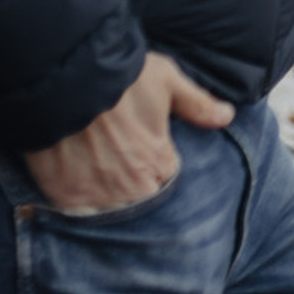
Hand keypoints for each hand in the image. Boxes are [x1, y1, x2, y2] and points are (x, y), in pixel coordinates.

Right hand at [24, 53, 230, 212]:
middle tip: (118, 161)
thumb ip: (197, 104)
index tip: (144, 149)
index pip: (165, 177)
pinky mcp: (66, 197)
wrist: (68, 83)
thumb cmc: (122, 79)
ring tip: (99, 174)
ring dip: (108, 197)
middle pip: (139, 198)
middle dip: (135, 184)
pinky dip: (80, 204)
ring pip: (110, 210)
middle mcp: (132, 185)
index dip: (155, 163)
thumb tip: (227, 116)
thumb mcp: (167, 81)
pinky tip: (79, 184)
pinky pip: (78, 214)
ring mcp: (97, 194)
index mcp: (159, 161)